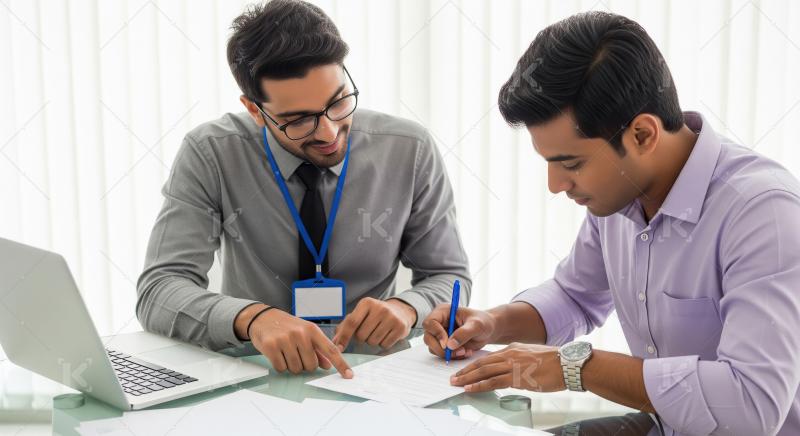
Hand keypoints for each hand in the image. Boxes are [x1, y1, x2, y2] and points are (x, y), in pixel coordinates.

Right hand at [248, 307, 352, 377]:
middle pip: (311, 365)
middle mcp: (300, 334)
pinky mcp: (271, 346)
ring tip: (285, 351)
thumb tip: (327, 365)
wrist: (262, 317)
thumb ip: (317, 349)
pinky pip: (281, 368)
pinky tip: (277, 353)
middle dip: (305, 364)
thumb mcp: (305, 332)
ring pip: (296, 369)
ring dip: (291, 365)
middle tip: (296, 352)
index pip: (330, 350)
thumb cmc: (287, 326)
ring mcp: (285, 340)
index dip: (341, 364)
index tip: (349, 375)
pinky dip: (280, 365)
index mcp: (312, 330)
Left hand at [333, 298, 416, 349]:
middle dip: (361, 338)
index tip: (338, 348)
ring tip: (378, 331)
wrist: (400, 311)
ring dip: (372, 341)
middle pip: (361, 335)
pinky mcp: (400, 327)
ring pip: (372, 342)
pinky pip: (384, 345)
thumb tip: (335, 342)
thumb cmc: (375, 314)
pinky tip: (386, 334)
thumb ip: (346, 326)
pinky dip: (383, 343)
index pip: (352, 322)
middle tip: (368, 331)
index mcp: (366, 303)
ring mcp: (392, 317)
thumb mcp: (361, 314)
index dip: (344, 337)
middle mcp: (380, 308)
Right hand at [422, 304, 495, 359]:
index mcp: (443, 312)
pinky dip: (452, 357)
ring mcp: (440, 334)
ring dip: (448, 354)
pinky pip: (441, 354)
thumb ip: (464, 333)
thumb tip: (449, 345)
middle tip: (459, 352)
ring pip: (433, 348)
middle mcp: (439, 323)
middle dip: (442, 348)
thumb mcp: (477, 325)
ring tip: (465, 351)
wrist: (488, 330)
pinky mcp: (444, 345)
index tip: (447, 344)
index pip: (430, 323)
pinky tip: (465, 352)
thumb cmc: (483, 322)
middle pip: (428, 338)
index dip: (436, 334)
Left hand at [450, 343, 564, 392]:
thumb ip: (520, 361)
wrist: (567, 364)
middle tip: (454, 376)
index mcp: (513, 349)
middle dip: (466, 370)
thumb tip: (513, 370)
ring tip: (456, 383)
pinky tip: (470, 389)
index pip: (489, 357)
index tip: (466, 370)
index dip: (475, 364)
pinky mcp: (516, 377)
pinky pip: (493, 381)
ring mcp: (512, 365)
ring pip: (484, 371)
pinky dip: (479, 385)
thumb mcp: (533, 357)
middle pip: (482, 362)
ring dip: (468, 378)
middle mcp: (509, 354)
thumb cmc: (555, 363)